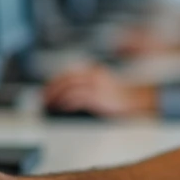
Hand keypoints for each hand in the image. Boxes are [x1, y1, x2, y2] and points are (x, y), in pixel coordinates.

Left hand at [42, 67, 158, 117]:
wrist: (136, 100)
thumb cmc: (119, 97)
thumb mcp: (102, 86)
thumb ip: (87, 87)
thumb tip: (66, 98)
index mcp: (94, 71)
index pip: (68, 74)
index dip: (55, 82)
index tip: (47, 90)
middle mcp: (93, 75)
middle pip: (66, 79)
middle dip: (52, 89)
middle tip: (44, 98)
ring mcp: (95, 86)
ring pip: (69, 88)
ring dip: (56, 96)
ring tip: (49, 105)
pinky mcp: (97, 96)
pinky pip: (77, 98)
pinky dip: (66, 102)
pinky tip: (61, 107)